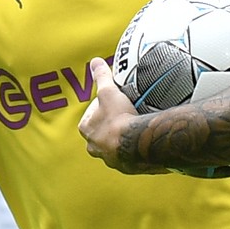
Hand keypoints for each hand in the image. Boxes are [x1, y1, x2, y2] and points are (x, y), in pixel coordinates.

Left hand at [78, 58, 169, 174]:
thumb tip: (95, 61)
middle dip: (111, 126)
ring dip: (122, 140)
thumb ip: (102, 77)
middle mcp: (94, 147)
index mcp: (86, 129)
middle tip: (126, 116)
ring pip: (113, 147)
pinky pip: (129, 158)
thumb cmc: (118, 117)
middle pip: (101, 133)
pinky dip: (134, 151)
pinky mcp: (125, 167)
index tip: (114, 102)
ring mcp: (109, 159)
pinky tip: (143, 143)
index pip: (91, 115)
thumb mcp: (109, 92)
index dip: (102, 107)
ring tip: (136, 130)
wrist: (137, 143)